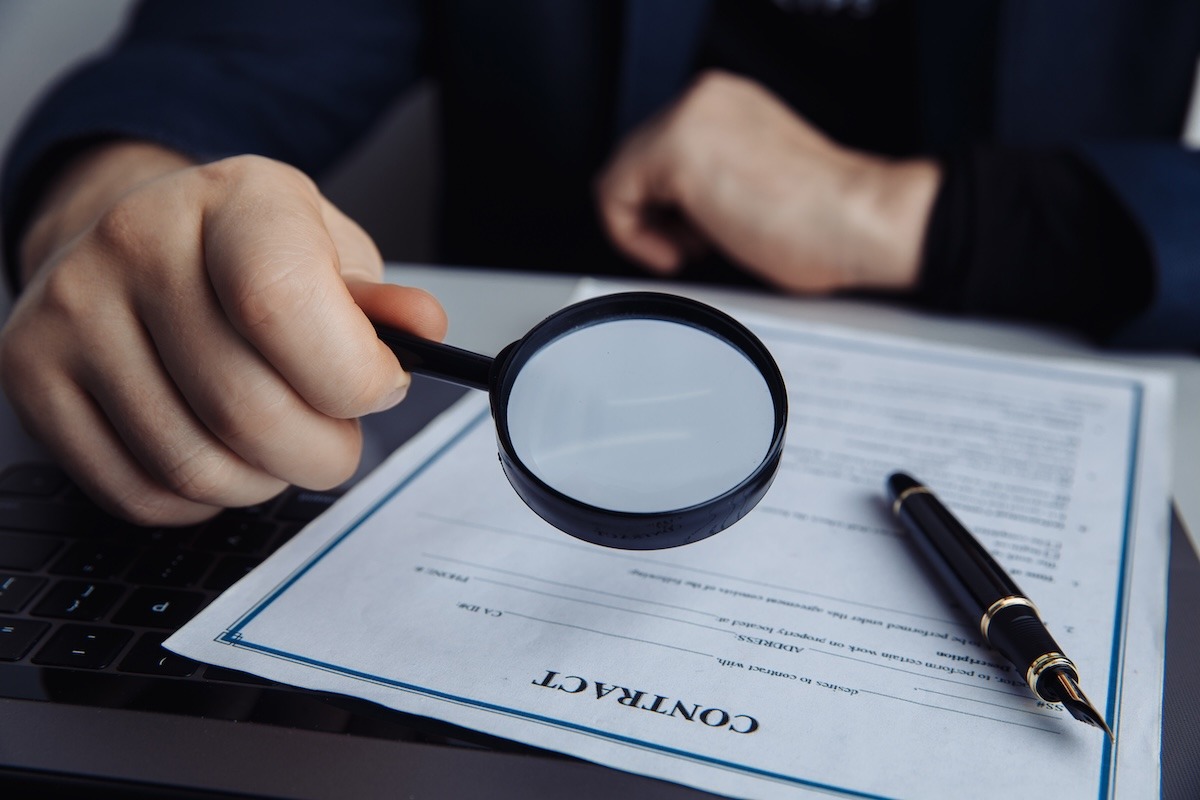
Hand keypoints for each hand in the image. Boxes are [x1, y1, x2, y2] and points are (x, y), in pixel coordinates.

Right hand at [0, 142, 445, 524]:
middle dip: (323, 452)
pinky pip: (140, 492)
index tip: (380, 389)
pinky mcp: (32, 375)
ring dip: (265, 482)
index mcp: (235, 200)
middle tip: (337, 439)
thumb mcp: (330, 251)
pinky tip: (221, 453)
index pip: (283, 305)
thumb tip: (422, 330)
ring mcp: (71, 311)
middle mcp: (137, 242)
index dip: (351, 378)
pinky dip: (203, 499)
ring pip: (196, 467)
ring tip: (279, 444)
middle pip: (247, 410)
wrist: (137, 237)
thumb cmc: (247, 253)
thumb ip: (380, 303)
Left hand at [595, 70, 940, 292]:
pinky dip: (633, 236)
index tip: (691, 232)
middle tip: (695, 245)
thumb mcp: (751, 186)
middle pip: (635, 161)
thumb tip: (673, 209)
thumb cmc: (825, 220)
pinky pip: (613, 197)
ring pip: (621, 177)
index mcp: (726, 103)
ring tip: (693, 248)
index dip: (667, 204)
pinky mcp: (676, 149)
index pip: (658, 150)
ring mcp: (689, 117)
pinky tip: (676, 253)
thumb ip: (709, 180)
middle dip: (657, 213)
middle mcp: (705, 98)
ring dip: (647, 224)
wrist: (859, 222)